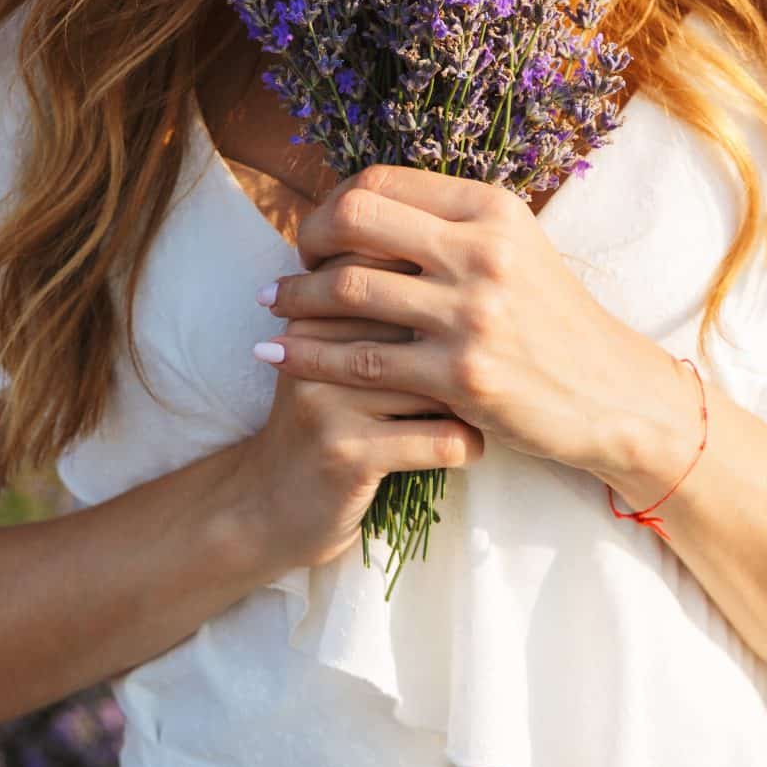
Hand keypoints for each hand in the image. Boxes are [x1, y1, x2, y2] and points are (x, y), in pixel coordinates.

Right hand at [229, 267, 487, 574]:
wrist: (268, 507)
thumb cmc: (324, 422)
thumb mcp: (332, 358)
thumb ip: (373, 311)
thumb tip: (454, 258)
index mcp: (314, 313)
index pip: (391, 274)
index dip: (444, 294)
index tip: (473, 326)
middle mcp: (314, 347)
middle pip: (422, 323)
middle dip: (470, 346)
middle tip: (497, 364)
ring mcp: (328, 401)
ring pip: (440, 380)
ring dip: (477, 400)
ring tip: (487, 408)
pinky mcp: (347, 454)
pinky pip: (440, 438)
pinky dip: (469, 445)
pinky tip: (469, 447)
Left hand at [261, 163, 668, 473]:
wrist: (611, 395)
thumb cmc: (552, 320)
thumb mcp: (514, 248)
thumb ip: (449, 223)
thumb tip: (364, 202)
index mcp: (493, 209)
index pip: (383, 180)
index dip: (335, 201)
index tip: (320, 230)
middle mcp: (483, 251)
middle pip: (356, 218)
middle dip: (307, 238)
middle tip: (291, 262)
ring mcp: (473, 314)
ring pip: (349, 289)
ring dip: (295, 298)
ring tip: (271, 306)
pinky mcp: (461, 376)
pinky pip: (359, 360)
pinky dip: (307, 355)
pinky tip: (279, 355)